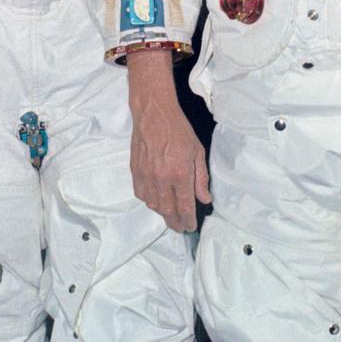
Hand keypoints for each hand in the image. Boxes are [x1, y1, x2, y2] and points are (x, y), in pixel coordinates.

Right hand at [128, 54, 209, 232]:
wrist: (153, 114)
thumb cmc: (179, 130)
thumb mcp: (197, 152)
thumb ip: (201, 178)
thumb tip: (205, 199)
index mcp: (179, 174)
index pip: (184, 206)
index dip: (188, 221)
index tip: (191, 227)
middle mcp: (161, 179)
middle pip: (167, 211)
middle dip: (175, 222)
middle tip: (180, 227)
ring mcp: (146, 176)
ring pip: (153, 205)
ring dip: (162, 213)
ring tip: (170, 214)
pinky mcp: (135, 171)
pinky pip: (141, 194)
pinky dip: (150, 201)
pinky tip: (156, 200)